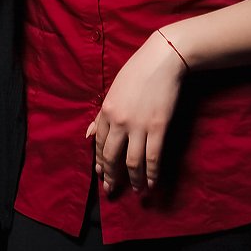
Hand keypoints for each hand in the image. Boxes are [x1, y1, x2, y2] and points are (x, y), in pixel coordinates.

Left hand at [85, 30, 186, 194]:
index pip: (98, 143)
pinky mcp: (158, 127)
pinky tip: (152, 184)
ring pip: (132, 162)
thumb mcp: (114, 90)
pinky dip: (152, 174)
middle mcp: (119, 121)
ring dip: (133, 181)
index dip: (100, 161)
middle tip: (112, 190)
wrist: (162, 59)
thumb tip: (88, 134)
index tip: (102, 174)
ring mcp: (138, 125)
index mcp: (106, 110)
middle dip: (111, 176)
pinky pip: (153, 158)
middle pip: (112, 156)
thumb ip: (101, 115)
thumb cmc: (138, 70)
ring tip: (136, 191)